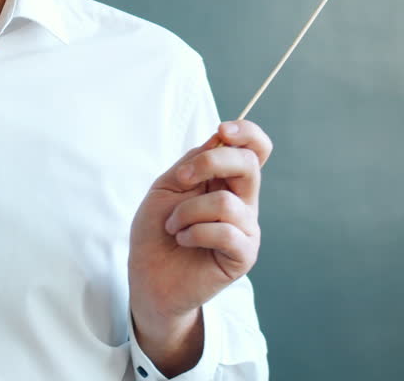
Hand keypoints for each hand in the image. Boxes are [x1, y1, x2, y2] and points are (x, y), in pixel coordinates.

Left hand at [128, 120, 271, 361]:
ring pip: (226, 203)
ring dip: (187, 212)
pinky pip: (226, 232)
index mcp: (226, 181)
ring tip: (173, 226)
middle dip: (212, 162)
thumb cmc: (156, 231)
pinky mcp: (243, 255)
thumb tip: (220, 138)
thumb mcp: (168, 186)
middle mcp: (242, 202)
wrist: (148, 275)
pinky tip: (183, 240)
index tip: (222, 129)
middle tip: (182, 178)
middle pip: (249, 165)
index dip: (248, 133)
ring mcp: (246, 229)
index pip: (255, 150)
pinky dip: (194, 232)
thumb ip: (194, 163)